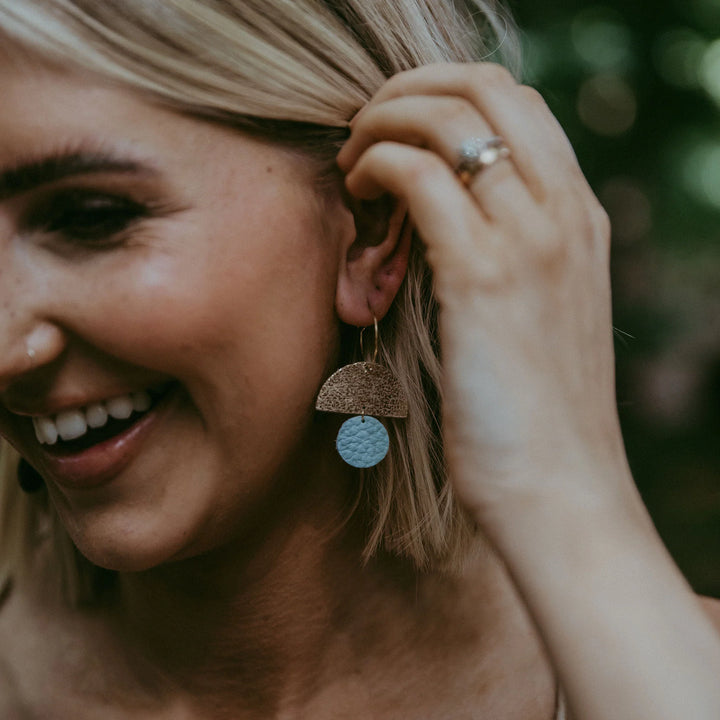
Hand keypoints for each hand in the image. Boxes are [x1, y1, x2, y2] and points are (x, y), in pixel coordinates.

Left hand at [337, 63, 626, 528]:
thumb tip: (444, 226)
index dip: (447, 96)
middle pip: (486, 87)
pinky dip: (377, 166)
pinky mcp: (484, 277)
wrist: (560, 492)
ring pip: (448, 120)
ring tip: (351, 162)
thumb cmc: (535, 419)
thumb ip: (509, 261)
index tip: (398, 129)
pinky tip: (357, 193)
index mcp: (579, 218)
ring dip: (383, 122)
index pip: (518, 104)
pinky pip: (419, 176)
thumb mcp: (537, 322)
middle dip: (410, 89)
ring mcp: (530, 239)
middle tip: (365, 129)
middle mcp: (563, 213)